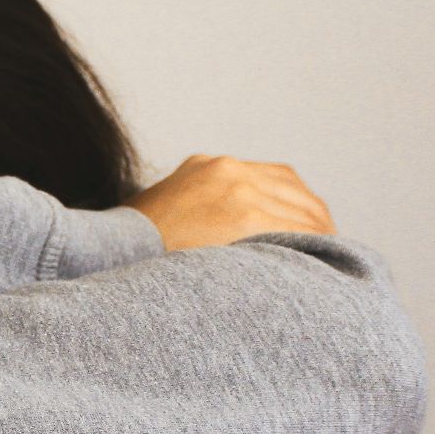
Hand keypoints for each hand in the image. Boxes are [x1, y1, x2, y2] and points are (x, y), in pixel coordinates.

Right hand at [124, 154, 335, 251]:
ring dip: (318, 235)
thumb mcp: (161, 217)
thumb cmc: (130, 253)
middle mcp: (224, 169)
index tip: (308, 229)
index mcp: (206, 167)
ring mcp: (235, 187)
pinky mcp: (241, 213)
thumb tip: (218, 242)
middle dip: (313, 220)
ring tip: (330, 261)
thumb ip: (195, 216)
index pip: (272, 178)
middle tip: (328, 249)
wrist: (103, 255)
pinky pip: (295, 228)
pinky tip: (318, 266)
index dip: (295, 205)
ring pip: (301, 208)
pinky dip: (313, 245)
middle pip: (293, 190)